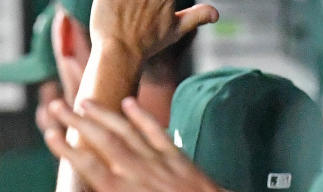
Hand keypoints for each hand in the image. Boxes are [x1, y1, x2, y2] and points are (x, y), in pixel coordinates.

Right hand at [44, 97, 246, 191]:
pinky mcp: (179, 159)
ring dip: (104, 113)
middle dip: (78, 121)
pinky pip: (156, 131)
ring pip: (127, 130)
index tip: (49, 134)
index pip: (89, 167)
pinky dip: (141, 115)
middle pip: (104, 140)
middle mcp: (141, 174)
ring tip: (84, 100)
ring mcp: (161, 163)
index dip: (67, 149)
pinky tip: (128, 103)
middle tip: (57, 105)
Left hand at [89, 0, 217, 62]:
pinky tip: (112, 5)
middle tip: (138, 8)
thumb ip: (195, 17)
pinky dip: (106, 0)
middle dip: (141, 0)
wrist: (119, 55)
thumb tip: (216, 14)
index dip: (156, 1)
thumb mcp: (175, 31)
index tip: (151, 5)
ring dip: (127, 0)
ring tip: (126, 7)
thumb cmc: (146, 45)